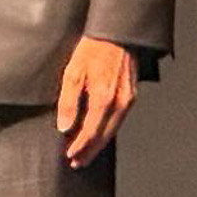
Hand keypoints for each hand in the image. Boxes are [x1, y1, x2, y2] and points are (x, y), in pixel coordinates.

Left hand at [57, 37, 136, 168]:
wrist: (117, 34)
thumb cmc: (93, 49)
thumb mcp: (72, 73)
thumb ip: (68, 102)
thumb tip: (64, 127)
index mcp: (103, 98)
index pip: (91, 133)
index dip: (80, 147)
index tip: (69, 156)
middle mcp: (119, 102)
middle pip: (104, 136)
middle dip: (90, 151)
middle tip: (78, 162)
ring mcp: (128, 99)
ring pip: (114, 129)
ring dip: (100, 143)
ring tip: (87, 152)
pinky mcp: (132, 95)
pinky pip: (120, 119)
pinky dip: (109, 130)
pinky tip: (100, 132)